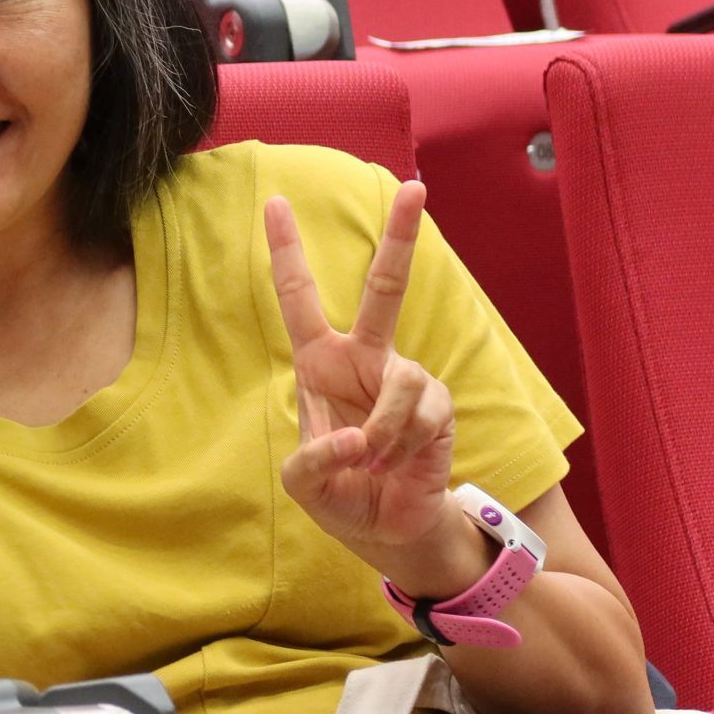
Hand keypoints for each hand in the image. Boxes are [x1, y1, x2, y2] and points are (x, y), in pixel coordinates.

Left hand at [267, 183, 459, 556]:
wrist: (386, 527)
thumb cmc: (339, 492)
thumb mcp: (302, 482)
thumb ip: (312, 460)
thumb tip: (356, 437)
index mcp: (321, 363)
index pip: (298, 297)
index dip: (286, 251)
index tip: (274, 203)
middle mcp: (365, 358)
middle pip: (386, 288)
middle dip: (402, 237)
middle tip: (414, 187)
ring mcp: (406, 377)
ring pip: (397, 387)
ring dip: (378, 436)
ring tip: (371, 461)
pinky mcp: (438, 404)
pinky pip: (418, 419)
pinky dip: (399, 449)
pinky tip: (396, 464)